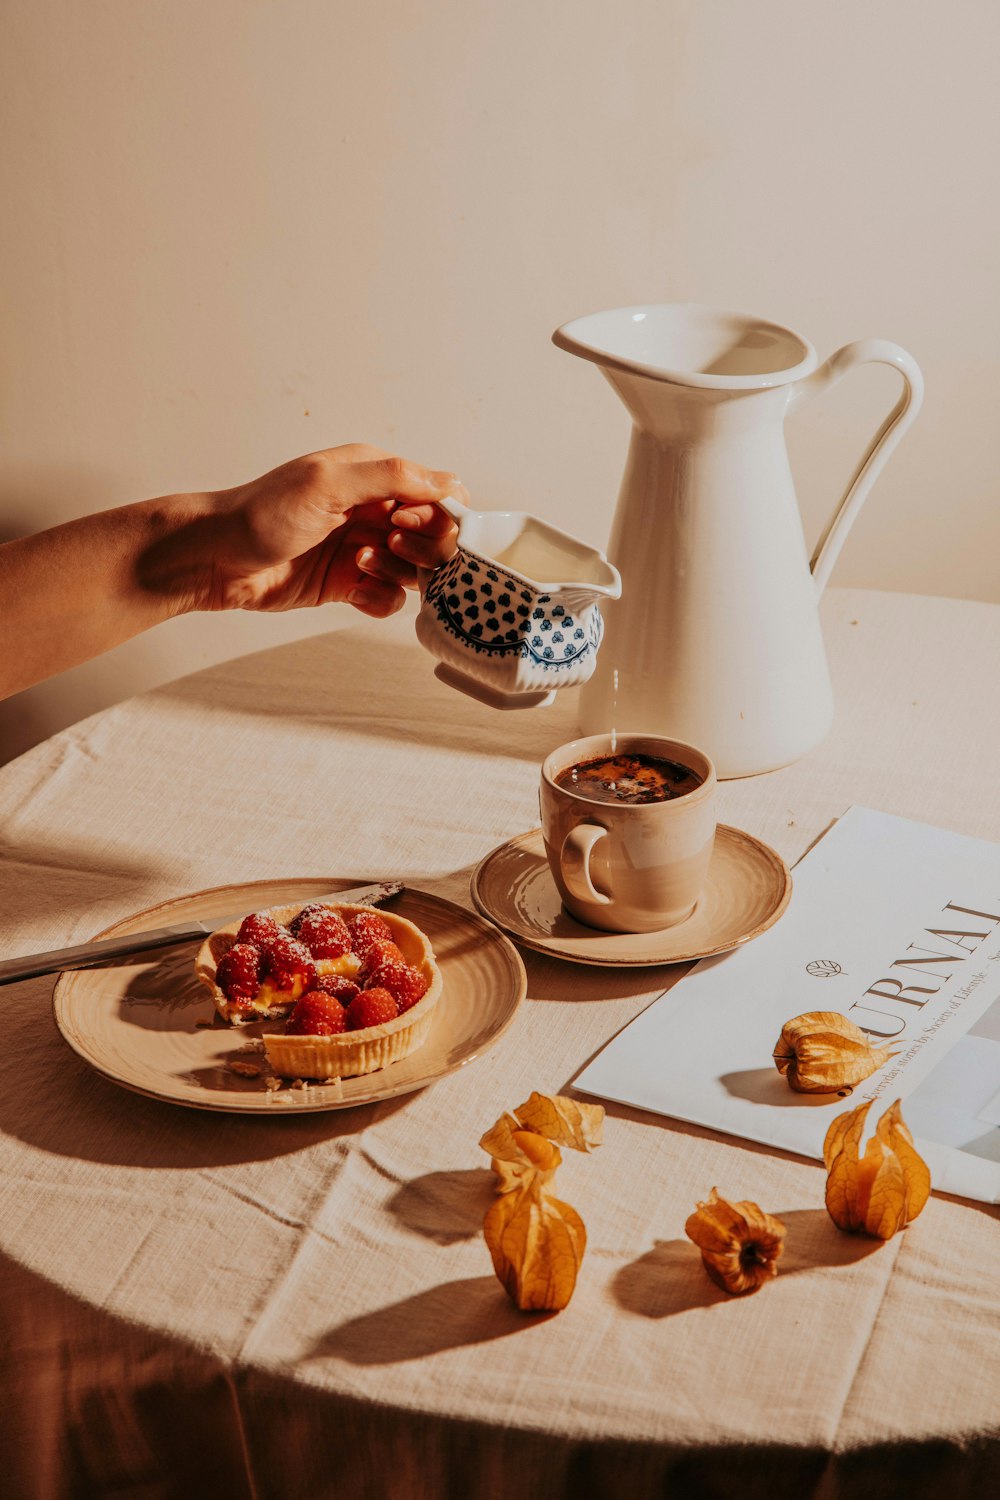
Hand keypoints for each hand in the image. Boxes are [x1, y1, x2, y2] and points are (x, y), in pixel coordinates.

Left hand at [200, 443, 465, 617]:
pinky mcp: (349, 584)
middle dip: (420, 548)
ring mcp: (364, 548)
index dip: (436, 514)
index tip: (407, 524)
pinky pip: (389, 599)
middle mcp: (374, 511)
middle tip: (386, 546)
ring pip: (415, 571)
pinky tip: (352, 592)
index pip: (438, 494)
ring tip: (358, 564)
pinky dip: (377, 599)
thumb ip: (391, 477)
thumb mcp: (328, 483)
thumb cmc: (263, 514)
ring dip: (395, 573)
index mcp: (373, 476)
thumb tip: (449, 483)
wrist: (217, 560)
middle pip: (435, 536)